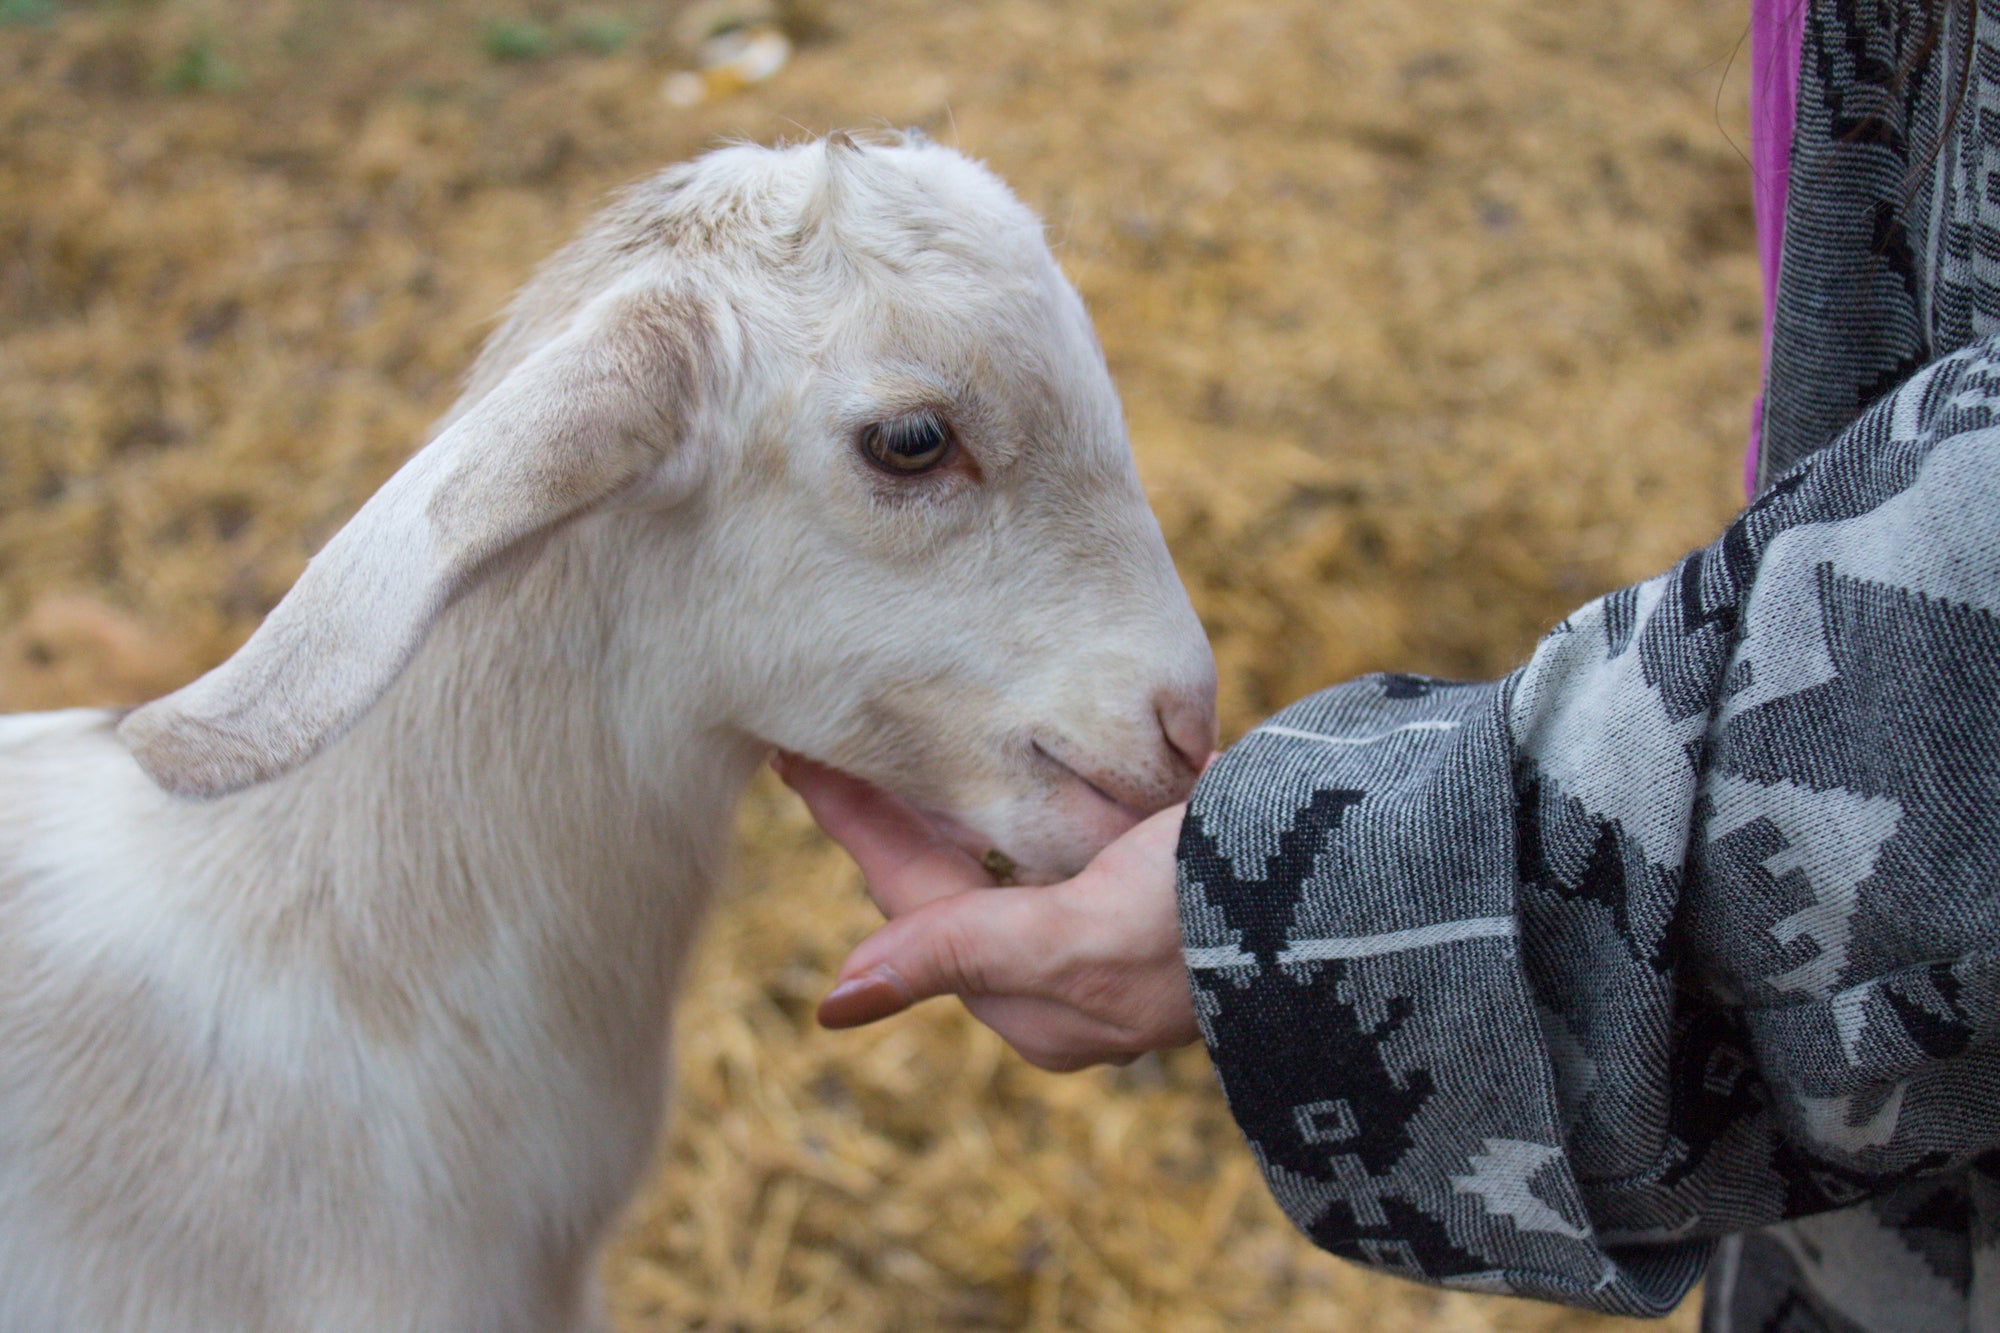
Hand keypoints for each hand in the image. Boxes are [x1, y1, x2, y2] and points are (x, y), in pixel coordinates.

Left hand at [773, 755, 1199, 1071]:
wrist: (1360, 889)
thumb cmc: (1212, 915)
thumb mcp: (1074, 936)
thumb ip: (959, 950)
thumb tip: (835, 1004)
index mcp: (1038, 1001)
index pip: (911, 901)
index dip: (854, 825)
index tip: (794, 758)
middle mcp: (1066, 970)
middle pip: (949, 877)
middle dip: (892, 808)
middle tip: (830, 730)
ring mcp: (1114, 923)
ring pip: (1003, 851)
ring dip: (951, 792)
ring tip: (893, 728)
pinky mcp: (1157, 877)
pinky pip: (1062, 835)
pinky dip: (1022, 792)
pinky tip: (998, 747)